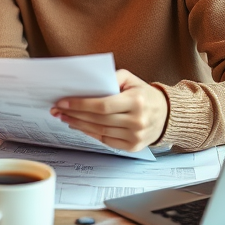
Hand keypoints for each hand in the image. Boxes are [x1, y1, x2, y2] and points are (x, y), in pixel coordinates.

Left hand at [50, 69, 168, 151]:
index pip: (102, 105)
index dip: (80, 105)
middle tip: (58, 110)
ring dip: (78, 124)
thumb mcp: (131, 79)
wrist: (166, 115)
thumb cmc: (144, 94)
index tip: (63, 102)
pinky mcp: (133, 147)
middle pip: (98, 119)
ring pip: (99, 131)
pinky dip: (90, 133)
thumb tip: (88, 85)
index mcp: (136, 101)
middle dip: (74, 114)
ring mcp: (135, 136)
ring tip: (65, 117)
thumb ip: (111, 78)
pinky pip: (106, 140)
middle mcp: (137, 120)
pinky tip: (79, 126)